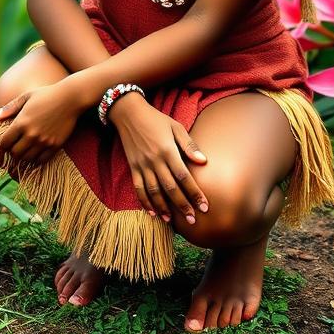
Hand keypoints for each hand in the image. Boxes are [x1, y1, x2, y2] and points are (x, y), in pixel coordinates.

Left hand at [0, 84, 79, 167]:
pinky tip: (35, 152)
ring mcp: (44, 141)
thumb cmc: (46, 94)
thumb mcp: (25, 97)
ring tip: (24, 149)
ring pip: (27, 159)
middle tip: (13, 146)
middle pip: (14, 153)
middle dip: (11, 151)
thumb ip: (8, 109)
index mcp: (21, 122)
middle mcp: (32, 134)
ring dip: (23, 156)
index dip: (0, 145)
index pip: (3, 143)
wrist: (70, 98)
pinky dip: (36, 159)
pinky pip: (41, 160)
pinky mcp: (55, 146)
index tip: (2, 144)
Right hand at [114, 100, 207, 224]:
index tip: (204, 206)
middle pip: (170, 188)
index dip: (194, 193)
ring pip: (154, 191)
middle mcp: (154, 160)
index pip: (184, 176)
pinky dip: (144, 201)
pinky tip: (152, 212)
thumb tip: (204, 161)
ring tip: (173, 221)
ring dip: (164, 207)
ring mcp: (142, 165)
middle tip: (193, 220)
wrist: (129, 113)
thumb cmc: (156, 119)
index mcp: (168, 150)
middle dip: (183, 205)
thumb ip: (189, 145)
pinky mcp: (133, 167)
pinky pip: (138, 188)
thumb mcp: (175, 127)